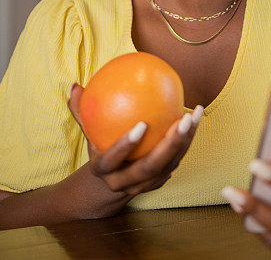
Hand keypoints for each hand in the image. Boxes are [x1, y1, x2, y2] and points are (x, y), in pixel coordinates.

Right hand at [67, 82, 203, 195]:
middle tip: (183, 119)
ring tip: (195, 115)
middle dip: (169, 145)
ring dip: (185, 141)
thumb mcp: (88, 132)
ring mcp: (143, 185)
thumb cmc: (98, 147)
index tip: (141, 124)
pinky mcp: (159, 181)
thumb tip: (75, 86)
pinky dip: (187, 141)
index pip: (112, 159)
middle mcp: (123, 181)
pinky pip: (177, 161)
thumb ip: (81, 111)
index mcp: (103, 169)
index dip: (126, 145)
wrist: (108, 184)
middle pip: (150, 167)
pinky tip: (195, 119)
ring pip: (168, 166)